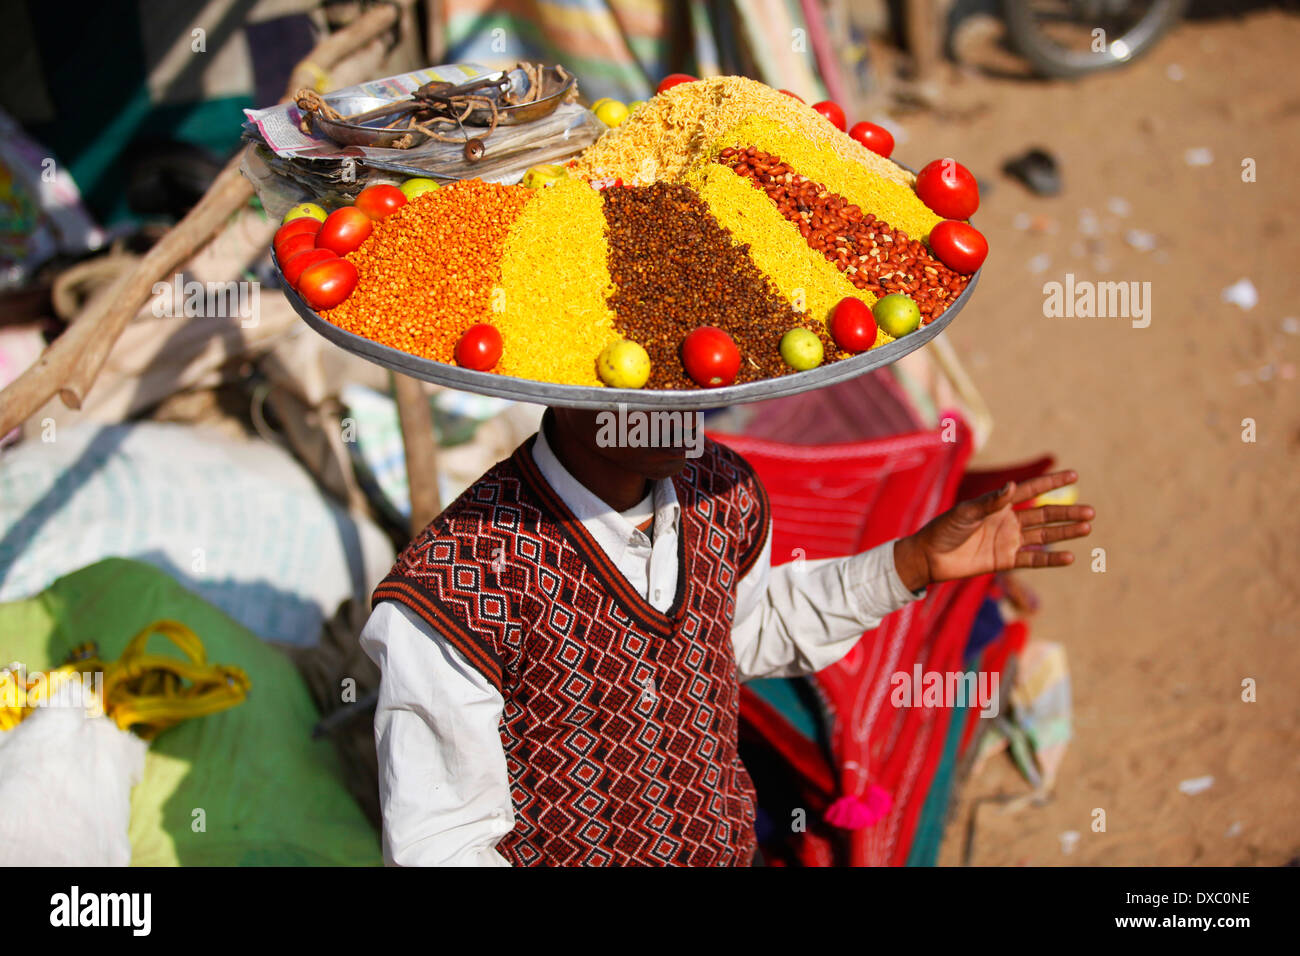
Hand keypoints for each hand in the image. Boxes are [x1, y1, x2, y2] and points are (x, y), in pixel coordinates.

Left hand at [893, 471, 1094, 591]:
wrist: (929, 556)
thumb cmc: (944, 528)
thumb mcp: (965, 512)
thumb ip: (990, 502)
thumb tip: (1014, 486)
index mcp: (999, 504)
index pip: (1031, 490)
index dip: (1051, 483)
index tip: (1073, 475)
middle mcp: (1007, 521)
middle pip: (1044, 515)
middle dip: (1067, 512)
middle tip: (1091, 511)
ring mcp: (1008, 541)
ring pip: (1043, 535)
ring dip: (1065, 532)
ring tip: (1087, 528)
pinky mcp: (1004, 561)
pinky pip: (1032, 559)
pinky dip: (1050, 559)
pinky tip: (1070, 557)